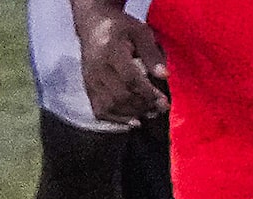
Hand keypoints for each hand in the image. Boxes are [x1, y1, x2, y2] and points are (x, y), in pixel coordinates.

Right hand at [71, 0, 167, 123]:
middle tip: (159, 108)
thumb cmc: (121, 29)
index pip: (129, 78)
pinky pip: (101, 111)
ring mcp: (90, 79)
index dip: (148, 94)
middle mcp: (97, 66)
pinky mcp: (88, 88)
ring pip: (111, 106)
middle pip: (121, 95)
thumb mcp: (140, 32)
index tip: (164, 102)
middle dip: (144, 105)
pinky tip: (134, 120)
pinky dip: (118, 119)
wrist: (94, 25)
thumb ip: (152, 53)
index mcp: (110, 49)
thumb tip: (164, 75)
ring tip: (150, 112)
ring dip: (134, 113)